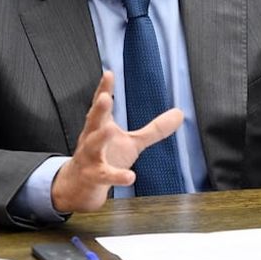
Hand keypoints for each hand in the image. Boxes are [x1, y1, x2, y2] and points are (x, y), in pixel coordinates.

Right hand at [50, 71, 182, 212]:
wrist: (80, 185)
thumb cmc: (106, 157)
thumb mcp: (132, 142)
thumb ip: (154, 129)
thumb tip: (179, 113)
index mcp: (100, 126)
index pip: (101, 105)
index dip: (104, 89)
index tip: (108, 74)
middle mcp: (91, 138)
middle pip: (93, 121)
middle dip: (98, 109)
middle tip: (105, 97)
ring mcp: (90, 157)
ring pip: (92, 146)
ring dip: (100, 137)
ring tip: (110, 130)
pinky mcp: (94, 176)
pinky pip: (104, 175)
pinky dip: (116, 176)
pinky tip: (130, 176)